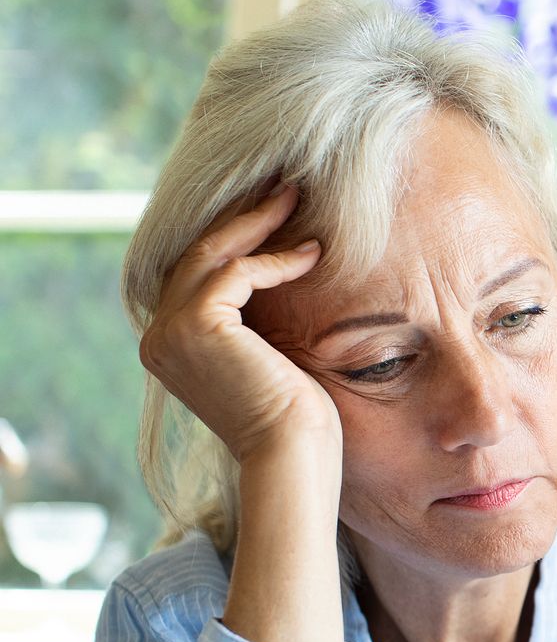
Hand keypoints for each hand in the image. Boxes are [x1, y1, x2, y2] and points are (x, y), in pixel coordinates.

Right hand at [139, 182, 338, 464]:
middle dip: (242, 218)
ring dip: (257, 223)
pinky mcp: (197, 326)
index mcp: (170, 346)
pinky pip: (237, 273)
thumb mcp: (266, 359)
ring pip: (212, 255)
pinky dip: (275, 260)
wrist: (292, 455)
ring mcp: (171, 331)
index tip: (271, 210)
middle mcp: (159, 337)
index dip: (232, 238)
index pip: (195, 276)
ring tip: (296, 197)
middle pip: (197, 257)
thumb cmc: (294, 420)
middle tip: (283, 186)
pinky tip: (311, 254)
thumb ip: (250, 323)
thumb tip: (274, 272)